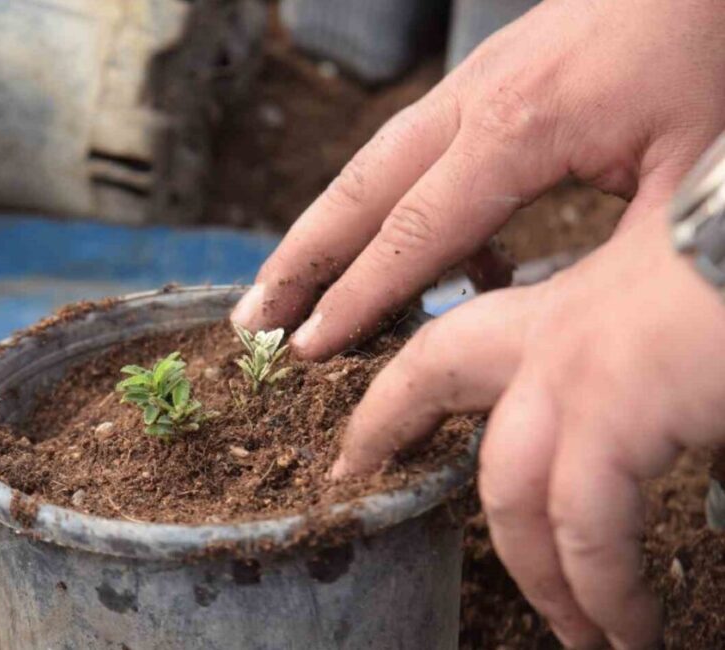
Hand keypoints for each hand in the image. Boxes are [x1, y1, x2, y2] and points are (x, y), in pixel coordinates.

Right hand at [231, 0, 724, 359]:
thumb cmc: (716, 56)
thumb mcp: (697, 174)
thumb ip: (621, 258)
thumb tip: (562, 333)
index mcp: (520, 129)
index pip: (412, 234)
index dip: (355, 299)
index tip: (306, 349)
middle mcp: (478, 100)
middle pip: (362, 188)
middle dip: (300, 258)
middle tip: (250, 317)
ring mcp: (480, 80)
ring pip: (377, 161)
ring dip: (325, 225)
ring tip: (285, 283)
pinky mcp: (495, 76)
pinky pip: (418, 146)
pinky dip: (386, 201)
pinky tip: (403, 248)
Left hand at [332, 208, 724, 647]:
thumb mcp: (685, 315)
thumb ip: (646, 372)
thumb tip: (648, 428)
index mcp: (577, 305)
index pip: (452, 345)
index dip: (396, 391)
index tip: (357, 437)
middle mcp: (562, 328)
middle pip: (433, 372)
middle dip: (385, 422)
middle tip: (352, 475)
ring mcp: (581, 364)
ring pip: (507, 488)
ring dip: (540, 575)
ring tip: (576, 633)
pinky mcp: (619, 404)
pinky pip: (582, 526)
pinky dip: (602, 589)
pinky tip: (628, 626)